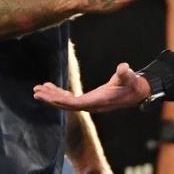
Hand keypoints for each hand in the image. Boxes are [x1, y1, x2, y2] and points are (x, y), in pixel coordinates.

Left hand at [34, 63, 150, 112]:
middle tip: (36, 92)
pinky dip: (60, 94)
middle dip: (51, 99)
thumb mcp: (129, 77)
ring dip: (52, 96)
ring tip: (38, 89)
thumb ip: (125, 73)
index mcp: (98, 101)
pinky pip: (71, 99)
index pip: (75, 103)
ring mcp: (90, 103)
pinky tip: (51, 87)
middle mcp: (91, 105)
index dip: (60, 100)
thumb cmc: (132, 84)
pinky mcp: (90, 99)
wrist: (138, 92)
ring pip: (67, 103)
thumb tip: (124, 68)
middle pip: (66, 105)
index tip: (47, 95)